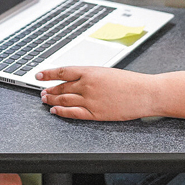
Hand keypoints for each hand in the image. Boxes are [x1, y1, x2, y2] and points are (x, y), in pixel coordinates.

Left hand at [37, 66, 156, 120]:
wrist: (145, 93)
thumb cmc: (130, 82)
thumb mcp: (106, 72)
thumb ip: (90, 75)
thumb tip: (75, 79)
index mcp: (90, 71)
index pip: (62, 72)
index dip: (48, 74)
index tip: (39, 75)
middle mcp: (87, 85)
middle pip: (62, 87)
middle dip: (50, 89)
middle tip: (43, 91)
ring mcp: (91, 100)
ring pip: (65, 100)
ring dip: (53, 100)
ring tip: (46, 100)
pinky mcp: (96, 113)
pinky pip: (74, 113)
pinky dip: (62, 112)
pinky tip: (55, 111)